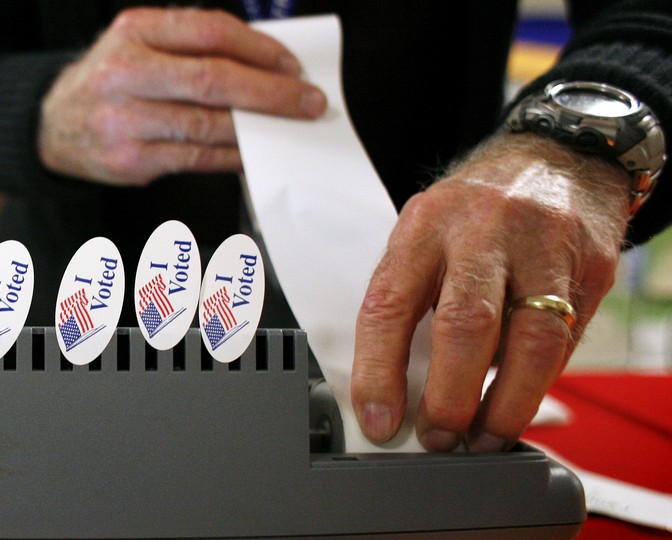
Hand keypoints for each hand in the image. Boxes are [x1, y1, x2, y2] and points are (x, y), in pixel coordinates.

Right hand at [37, 7, 326, 185]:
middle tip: (307, 102)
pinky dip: (230, 156)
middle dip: (271, 92)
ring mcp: (124, 119)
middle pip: (214, 80)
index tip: (291, 65)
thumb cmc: (109, 81)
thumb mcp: (139, 44)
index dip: (259, 48)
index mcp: (134, 31)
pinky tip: (251, 152)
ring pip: (208, 124)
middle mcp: (126, 72)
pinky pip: (195, 158)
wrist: (52, 125)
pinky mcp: (129, 160)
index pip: (210, 32)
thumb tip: (265, 67)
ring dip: (256, 128)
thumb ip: (191, 49)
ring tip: (286, 128)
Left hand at [352, 132, 630, 451]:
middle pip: (465, 325)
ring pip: (529, 341)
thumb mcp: (425, 232)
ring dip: (504, 405)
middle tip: (439, 436)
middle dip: (450, 398)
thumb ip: (409, 297)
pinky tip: (518, 398)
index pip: (390, 305)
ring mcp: (544, 246)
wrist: (556, 157)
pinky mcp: (589, 268)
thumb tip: (392, 385)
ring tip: (484, 436)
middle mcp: (484, 230)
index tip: (379, 418)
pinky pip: (565, 341)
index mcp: (426, 224)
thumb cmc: (477, 207)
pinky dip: (538, 382)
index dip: (379, 372)